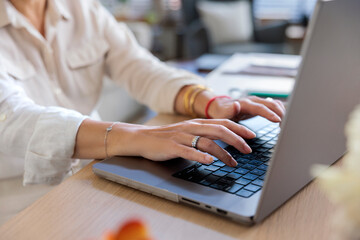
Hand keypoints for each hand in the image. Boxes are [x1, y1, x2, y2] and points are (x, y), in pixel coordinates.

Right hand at [108, 119, 256, 166]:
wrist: (142, 138)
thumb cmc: (167, 138)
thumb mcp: (188, 132)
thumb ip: (204, 135)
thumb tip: (224, 142)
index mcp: (197, 123)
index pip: (223, 123)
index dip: (239, 128)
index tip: (252, 135)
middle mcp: (192, 127)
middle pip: (219, 130)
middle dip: (237, 139)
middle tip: (249, 150)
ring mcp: (182, 137)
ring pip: (207, 142)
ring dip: (223, 153)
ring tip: (233, 163)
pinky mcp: (172, 147)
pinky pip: (188, 151)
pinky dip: (200, 156)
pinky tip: (209, 162)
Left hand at [207, 96, 284, 121]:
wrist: (220, 107)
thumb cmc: (221, 113)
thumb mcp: (222, 114)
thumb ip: (229, 110)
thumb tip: (236, 104)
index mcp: (245, 103)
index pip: (260, 108)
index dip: (270, 114)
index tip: (279, 121)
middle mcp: (253, 100)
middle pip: (271, 104)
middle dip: (281, 113)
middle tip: (287, 126)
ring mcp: (258, 101)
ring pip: (274, 103)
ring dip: (282, 112)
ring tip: (286, 125)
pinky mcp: (260, 104)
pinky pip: (274, 105)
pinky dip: (280, 111)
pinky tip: (284, 119)